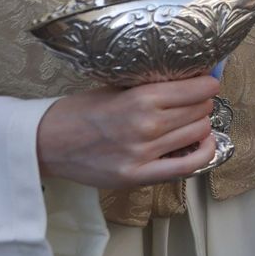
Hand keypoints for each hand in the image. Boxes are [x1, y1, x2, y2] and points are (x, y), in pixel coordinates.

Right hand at [38, 76, 219, 187]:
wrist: (47, 142)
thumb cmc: (80, 112)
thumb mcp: (116, 88)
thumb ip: (151, 86)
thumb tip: (190, 80)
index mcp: (141, 98)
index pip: (196, 90)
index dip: (207, 85)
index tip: (206, 83)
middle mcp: (146, 125)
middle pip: (200, 111)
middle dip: (203, 104)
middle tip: (195, 102)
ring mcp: (144, 153)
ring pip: (198, 134)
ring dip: (201, 125)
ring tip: (191, 121)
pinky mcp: (139, 176)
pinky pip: (187, 166)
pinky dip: (203, 153)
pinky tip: (203, 143)